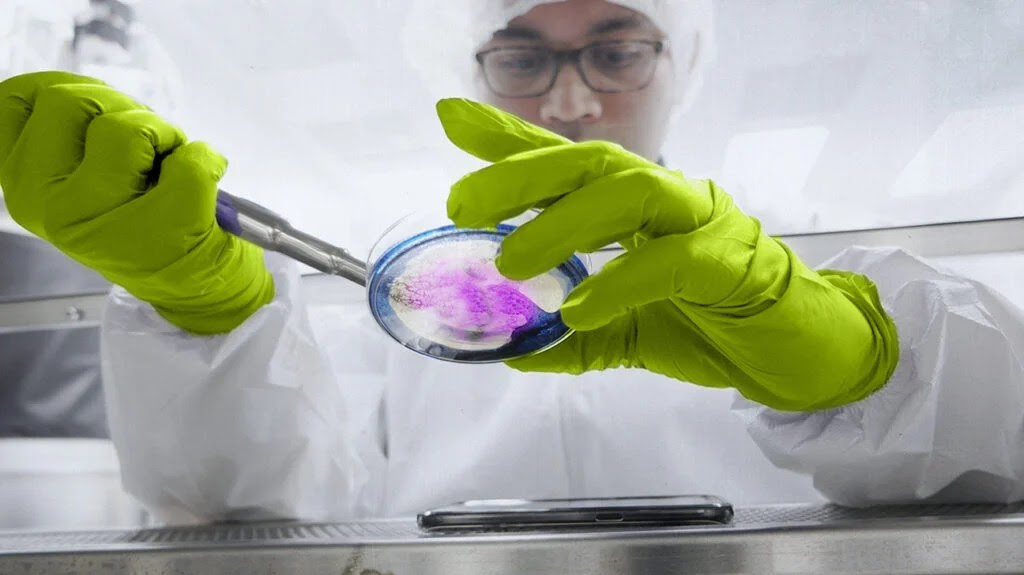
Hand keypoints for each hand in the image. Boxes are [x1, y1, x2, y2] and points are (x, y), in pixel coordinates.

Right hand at [0, 71, 272, 333]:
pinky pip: (192, 162)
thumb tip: (70, 86)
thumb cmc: (141, 217)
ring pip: (127, 129)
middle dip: (120, 110)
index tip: (96, 126)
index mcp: (23, 185)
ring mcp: (104, 223)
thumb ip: (68, 127)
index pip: (19, 99)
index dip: (73, 95)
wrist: (193, 283)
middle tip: (142, 149)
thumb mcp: (83, 172)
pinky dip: (206, 160)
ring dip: (161, 134)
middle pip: (72, 100)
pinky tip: (200, 184)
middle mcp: (49, 207)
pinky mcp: (165, 231)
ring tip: (164, 170)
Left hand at [436, 98, 898, 410]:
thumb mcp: (624, 333)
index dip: (509, 140)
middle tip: (461, 202)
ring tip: (511, 261)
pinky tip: (580, 309)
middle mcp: (666, 200)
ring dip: (564, 221)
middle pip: (590, 162)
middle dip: (521, 174)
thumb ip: (571, 336)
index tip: (450, 119)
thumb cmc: (712, 326)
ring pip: (631, 191)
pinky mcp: (733, 262)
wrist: (796, 355)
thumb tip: (510, 348)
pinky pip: (673, 261)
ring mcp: (702, 222)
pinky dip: (621, 282)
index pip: (568, 164)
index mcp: (635, 208)